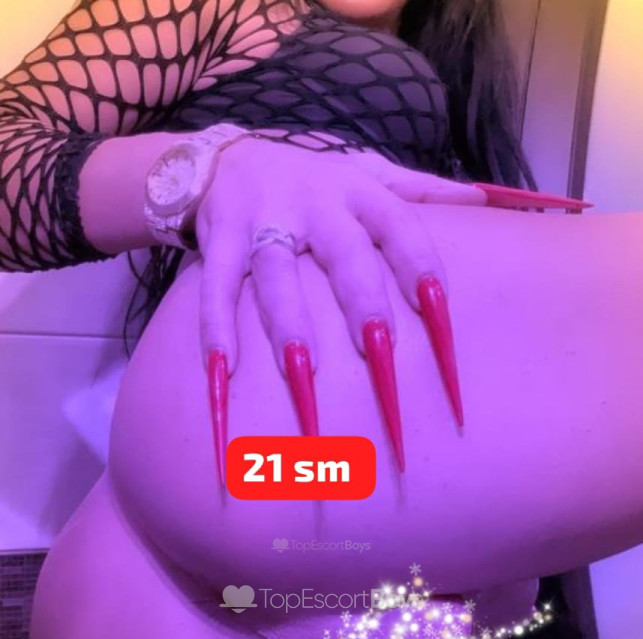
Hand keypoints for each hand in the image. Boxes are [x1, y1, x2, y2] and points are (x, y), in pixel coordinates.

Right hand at [194, 133, 484, 482]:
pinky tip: (224, 370)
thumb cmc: (311, 180)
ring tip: (301, 371)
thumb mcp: (367, 175)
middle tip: (381, 350)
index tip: (440, 307)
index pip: (399, 225)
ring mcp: (262, 220)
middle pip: (342, 254)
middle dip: (360, 300)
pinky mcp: (219, 238)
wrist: (225, 156)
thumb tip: (487, 200)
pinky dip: (216, 328)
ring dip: (287, 323)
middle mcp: (313, 204)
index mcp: (358, 193)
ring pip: (275, 275)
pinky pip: (216, 287)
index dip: (418, 263)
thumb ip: (421, 193)